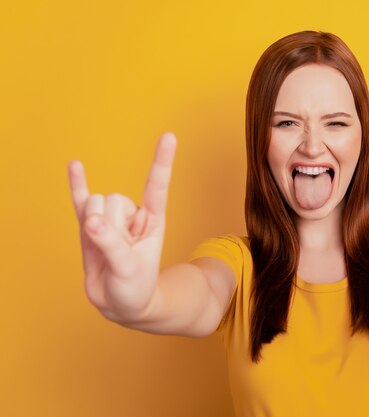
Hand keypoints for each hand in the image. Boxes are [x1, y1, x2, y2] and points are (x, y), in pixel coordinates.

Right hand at [68, 133, 176, 320]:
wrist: (121, 303)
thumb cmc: (135, 287)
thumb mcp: (129, 269)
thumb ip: (111, 244)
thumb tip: (91, 220)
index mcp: (153, 220)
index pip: (157, 186)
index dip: (161, 162)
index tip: (169, 136)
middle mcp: (132, 213)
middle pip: (113, 199)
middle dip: (110, 226)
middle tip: (117, 251)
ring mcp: (110, 218)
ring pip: (94, 203)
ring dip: (94, 227)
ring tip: (105, 250)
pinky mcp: (90, 225)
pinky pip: (80, 200)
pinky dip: (76, 183)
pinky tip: (75, 165)